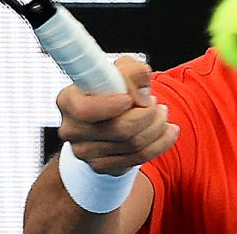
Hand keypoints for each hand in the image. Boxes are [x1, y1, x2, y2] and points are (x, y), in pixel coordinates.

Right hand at [56, 56, 179, 175]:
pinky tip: (167, 130)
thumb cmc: (111, 88)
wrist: (107, 117)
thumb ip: (133, 72)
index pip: (85, 109)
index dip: (110, 105)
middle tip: (155, 103)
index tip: (129, 99)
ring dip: (157, 127)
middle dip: (147, 114)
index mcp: (68, 101)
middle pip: (119, 129)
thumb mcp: (121, 70)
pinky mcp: (102, 167)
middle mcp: (72, 129)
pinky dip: (161, 143)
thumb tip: (141, 93)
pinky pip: (139, 158)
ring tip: (162, 113)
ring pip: (134, 144)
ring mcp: (85, 152)